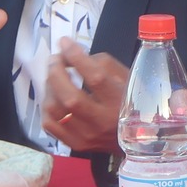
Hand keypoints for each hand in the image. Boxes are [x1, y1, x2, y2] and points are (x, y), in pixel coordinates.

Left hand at [40, 39, 128, 153]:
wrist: (140, 138)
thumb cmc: (133, 102)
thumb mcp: (127, 79)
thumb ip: (102, 64)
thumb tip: (73, 54)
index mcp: (121, 103)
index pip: (95, 78)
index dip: (76, 57)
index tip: (65, 42)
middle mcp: (103, 121)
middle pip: (70, 97)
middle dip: (56, 72)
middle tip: (55, 59)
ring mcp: (87, 135)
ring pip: (55, 109)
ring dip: (50, 88)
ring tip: (54, 77)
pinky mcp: (76, 144)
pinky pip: (49, 124)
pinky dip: (46, 106)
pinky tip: (54, 97)